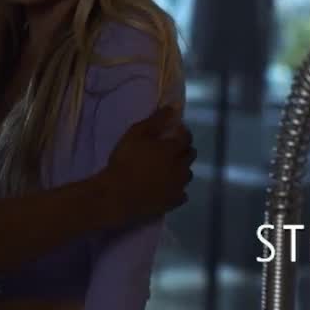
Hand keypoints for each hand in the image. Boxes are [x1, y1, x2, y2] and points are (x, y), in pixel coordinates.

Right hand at [101, 105, 194, 225]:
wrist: (118, 194)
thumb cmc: (126, 160)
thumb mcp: (137, 133)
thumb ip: (157, 120)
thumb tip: (174, 107)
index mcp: (174, 149)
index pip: (187, 137)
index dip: (182, 132)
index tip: (174, 131)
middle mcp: (181, 167)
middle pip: (191, 155)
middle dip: (184, 149)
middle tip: (169, 149)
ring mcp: (179, 186)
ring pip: (188, 175)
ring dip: (181, 169)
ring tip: (168, 169)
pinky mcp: (174, 202)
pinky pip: (182, 194)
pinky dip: (177, 189)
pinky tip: (167, 188)